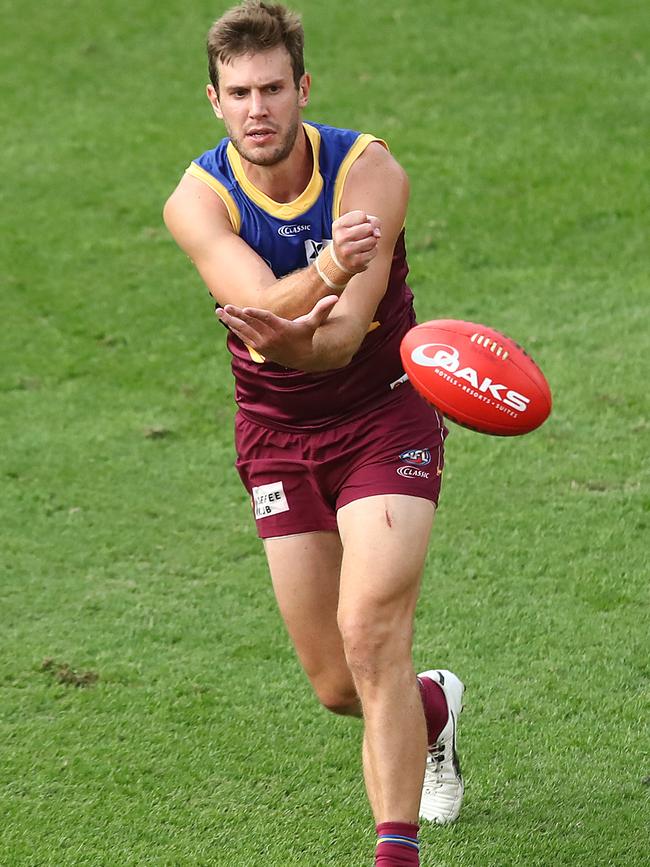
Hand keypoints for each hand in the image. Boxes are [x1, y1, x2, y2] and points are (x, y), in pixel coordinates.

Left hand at [216, 295, 338, 368]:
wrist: (302, 358)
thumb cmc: (306, 337)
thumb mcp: (313, 324)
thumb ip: (321, 310)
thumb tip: (335, 298)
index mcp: (282, 329)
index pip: (267, 320)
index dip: (255, 314)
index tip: (245, 308)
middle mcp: (270, 337)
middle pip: (251, 324)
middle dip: (238, 315)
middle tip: (226, 306)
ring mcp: (263, 343)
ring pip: (244, 330)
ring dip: (231, 321)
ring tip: (219, 311)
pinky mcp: (258, 347)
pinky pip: (243, 336)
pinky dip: (233, 327)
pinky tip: (224, 318)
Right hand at [331, 210, 381, 273]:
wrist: (341, 259)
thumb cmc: (352, 237)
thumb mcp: (356, 223)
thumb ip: (371, 221)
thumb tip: (378, 234)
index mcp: (338, 225)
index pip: (362, 215)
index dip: (364, 220)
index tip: (358, 226)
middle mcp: (340, 238)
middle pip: (368, 228)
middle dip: (370, 231)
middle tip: (362, 236)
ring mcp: (347, 251)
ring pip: (373, 240)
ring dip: (372, 241)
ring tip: (363, 244)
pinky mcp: (355, 261)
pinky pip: (374, 251)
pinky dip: (373, 250)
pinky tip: (364, 252)